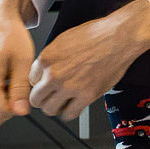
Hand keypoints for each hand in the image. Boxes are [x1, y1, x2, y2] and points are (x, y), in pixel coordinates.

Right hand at [0, 0, 37, 127]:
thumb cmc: (11, 36)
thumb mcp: (23, 62)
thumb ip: (21, 90)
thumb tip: (21, 112)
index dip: (16, 108)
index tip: (23, 93)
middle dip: (8, 109)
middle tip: (17, 88)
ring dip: (2, 104)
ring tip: (9, 82)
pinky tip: (2, 83)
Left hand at [28, 0, 149, 120]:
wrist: (118, 38)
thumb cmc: (96, 34)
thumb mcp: (64, 40)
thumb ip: (51, 58)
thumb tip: (46, 70)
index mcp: (47, 58)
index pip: (31, 80)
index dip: (40, 83)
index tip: (45, 85)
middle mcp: (54, 74)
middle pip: (36, 98)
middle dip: (42, 99)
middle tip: (50, 97)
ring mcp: (69, 87)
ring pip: (50, 109)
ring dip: (54, 108)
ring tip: (62, 103)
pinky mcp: (86, 96)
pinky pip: (69, 114)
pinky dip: (69, 113)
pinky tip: (73, 106)